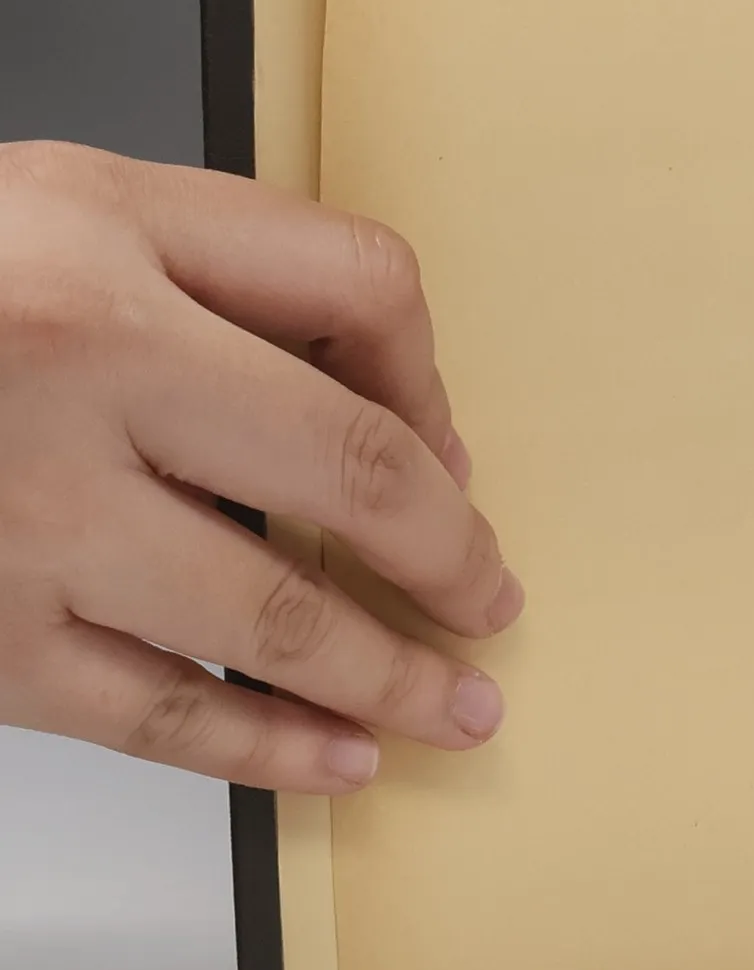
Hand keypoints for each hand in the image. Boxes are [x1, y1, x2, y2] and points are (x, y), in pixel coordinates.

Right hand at [0, 143, 522, 792]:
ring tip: (460, 707)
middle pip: (353, 470)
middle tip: (491, 600)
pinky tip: (340, 761)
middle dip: (452, 552)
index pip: (364, 289)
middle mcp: (75, 377)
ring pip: (270, 619)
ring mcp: (22, 523)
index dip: (435, 378)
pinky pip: (153, 716)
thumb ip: (232, 271)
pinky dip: (268, 752)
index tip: (453, 457)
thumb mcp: (64, 207)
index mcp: (104, 247)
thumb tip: (391, 405)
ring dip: (393, 675)